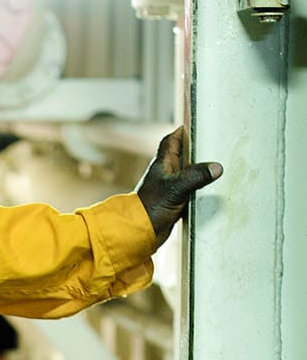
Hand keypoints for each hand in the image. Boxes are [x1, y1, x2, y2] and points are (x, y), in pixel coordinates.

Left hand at [136, 126, 221, 246]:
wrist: (139, 233)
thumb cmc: (151, 208)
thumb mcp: (176, 188)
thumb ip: (195, 176)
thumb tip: (216, 168)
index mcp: (163, 163)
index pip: (172, 140)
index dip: (183, 131)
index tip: (198, 125)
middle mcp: (167, 173)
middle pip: (184, 155)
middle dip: (198, 150)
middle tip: (216, 144)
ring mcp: (171, 187)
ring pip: (188, 173)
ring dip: (200, 170)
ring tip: (220, 164)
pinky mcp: (175, 202)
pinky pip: (191, 190)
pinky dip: (200, 188)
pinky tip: (212, 188)